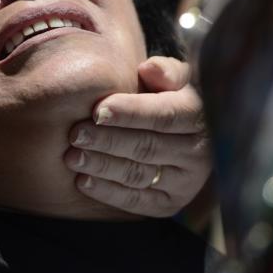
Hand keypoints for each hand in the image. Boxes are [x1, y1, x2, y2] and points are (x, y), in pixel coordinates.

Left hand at [63, 57, 210, 217]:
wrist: (185, 135)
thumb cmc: (170, 97)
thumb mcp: (176, 79)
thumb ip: (166, 71)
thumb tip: (149, 68)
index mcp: (200, 118)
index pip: (164, 116)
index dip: (130, 113)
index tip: (97, 111)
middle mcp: (198, 153)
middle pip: (147, 147)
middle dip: (108, 141)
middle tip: (75, 134)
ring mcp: (186, 183)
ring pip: (138, 175)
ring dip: (102, 166)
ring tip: (72, 156)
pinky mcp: (170, 204)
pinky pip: (136, 201)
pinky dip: (107, 192)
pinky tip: (82, 180)